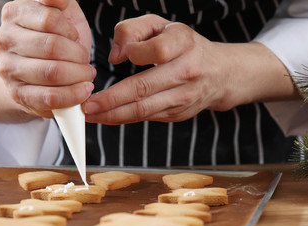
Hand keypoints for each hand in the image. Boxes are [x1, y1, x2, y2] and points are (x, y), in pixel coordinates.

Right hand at [0, 0, 94, 118]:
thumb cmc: (55, 37)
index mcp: (14, 13)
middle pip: (52, 47)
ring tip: (87, 74)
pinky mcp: (18, 94)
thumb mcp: (61, 12)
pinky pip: (50, 97)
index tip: (75, 38)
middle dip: (78, 56)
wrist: (37, 70)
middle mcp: (5, 40)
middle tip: (85, 60)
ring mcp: (8, 68)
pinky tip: (83, 90)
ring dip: (79, 75)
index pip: (50, 19)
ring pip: (52, 72)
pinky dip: (73, 95)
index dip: (70, 31)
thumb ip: (58, 1)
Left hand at [82, 14, 298, 124]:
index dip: (134, 54)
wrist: (220, 74)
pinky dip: (123, 118)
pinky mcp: (178, 113)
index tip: (115, 58)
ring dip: (113, 114)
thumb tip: (115, 56)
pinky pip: (146, 117)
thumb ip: (133, 30)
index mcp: (184, 43)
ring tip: (90, 114)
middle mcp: (187, 71)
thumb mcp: (162, 25)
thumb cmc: (184, 46)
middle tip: (86, 104)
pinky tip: (106, 117)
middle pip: (144, 87)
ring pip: (144, 109)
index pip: (156, 51)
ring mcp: (184, 96)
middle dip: (111, 99)